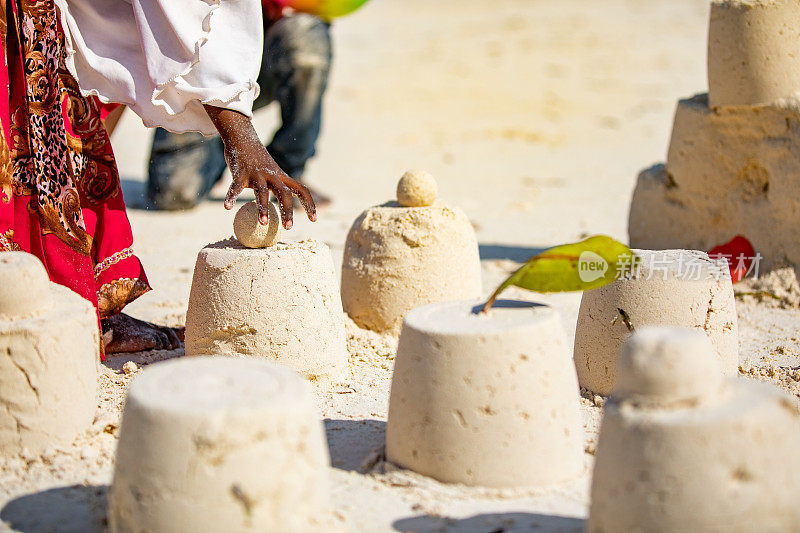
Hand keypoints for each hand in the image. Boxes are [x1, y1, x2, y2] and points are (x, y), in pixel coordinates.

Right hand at [204, 105, 315, 228]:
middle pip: (285, 193)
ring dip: (263, 208)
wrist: (242, 136)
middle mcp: (272, 175)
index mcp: (281, 177)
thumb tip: (280, 209)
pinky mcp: (240, 172)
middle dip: (288, 210)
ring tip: (263, 223)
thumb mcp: (272, 173)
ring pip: (262, 192)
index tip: (314, 220)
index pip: (301, 190)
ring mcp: (256, 174)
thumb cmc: (257, 160)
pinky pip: (235, 186)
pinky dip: (231, 196)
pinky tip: (227, 207)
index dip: (309, 204)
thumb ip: (276, 187)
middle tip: (289, 227)